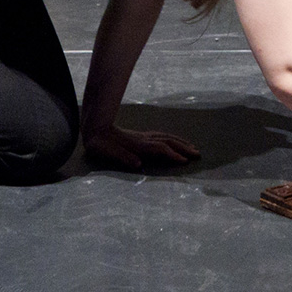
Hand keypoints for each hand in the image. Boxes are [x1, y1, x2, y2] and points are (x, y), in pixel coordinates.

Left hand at [84, 123, 200, 170]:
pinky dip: (172, 138)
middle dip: (183, 147)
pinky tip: (175, 141)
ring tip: (192, 147)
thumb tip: (138, 164)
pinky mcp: (141, 136)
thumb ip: (123, 157)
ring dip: (180, 142)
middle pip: (167, 141)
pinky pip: (161, 136)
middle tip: (197, 154)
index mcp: (137, 144)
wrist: (93, 128)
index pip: (160, 149)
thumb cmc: (99, 144)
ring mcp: (143, 136)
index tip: (185, 161)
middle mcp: (143, 139)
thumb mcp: (108, 152)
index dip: (172, 154)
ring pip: (166, 137)